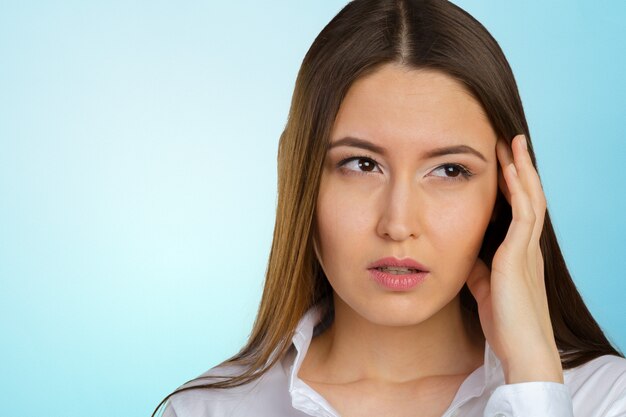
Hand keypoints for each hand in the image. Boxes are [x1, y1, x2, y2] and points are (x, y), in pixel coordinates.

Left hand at [466, 134, 562, 383]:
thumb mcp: (484, 288)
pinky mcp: (521, 257)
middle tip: (511, 140)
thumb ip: (477, 269)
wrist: (522, 352)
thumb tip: (464, 255)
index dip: (513, 184)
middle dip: (520, 167)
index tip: (502, 162)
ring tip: (513, 143)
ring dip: (521, 169)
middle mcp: (529, 247)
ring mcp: (528, 250)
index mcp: (520, 253)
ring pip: (531, 198)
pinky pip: (524, 215)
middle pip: (529, 196)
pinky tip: (509, 171)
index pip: (520, 209)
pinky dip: (518, 191)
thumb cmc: (505, 324)